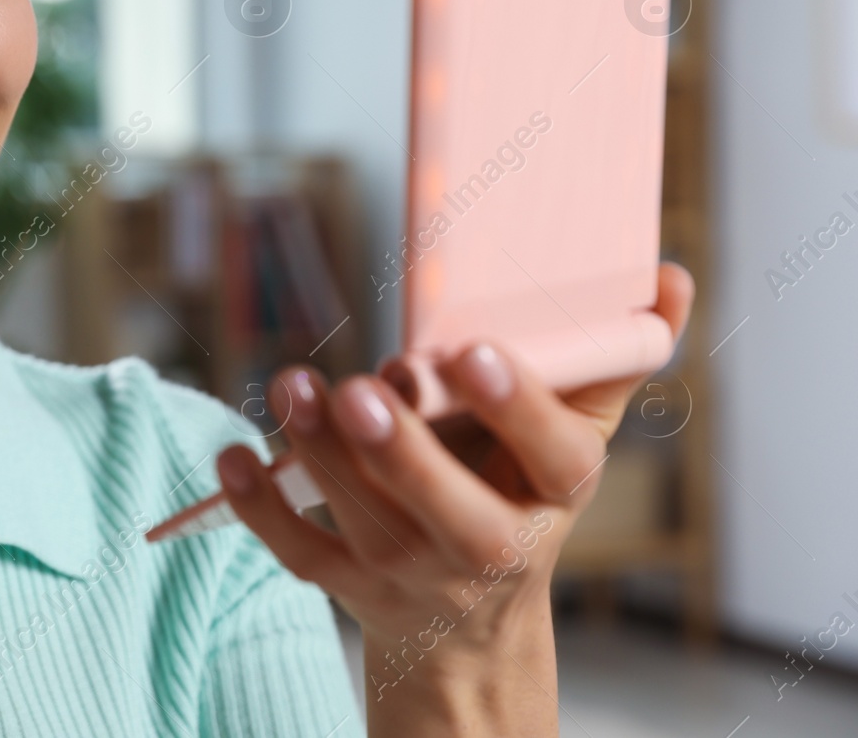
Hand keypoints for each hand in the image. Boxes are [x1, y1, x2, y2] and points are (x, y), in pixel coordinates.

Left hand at [218, 262, 693, 732]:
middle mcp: (488, 544)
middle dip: (404, 452)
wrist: (470, 624)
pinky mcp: (351, 587)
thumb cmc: (517, 494)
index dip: (518, 408)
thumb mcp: (571, 440)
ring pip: (365, 520)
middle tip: (362, 387)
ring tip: (290, 385)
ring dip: (319, 452)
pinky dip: (261, 507)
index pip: (557, 459)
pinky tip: (232, 455)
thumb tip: (669, 277)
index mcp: (553, 494)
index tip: (473, 351)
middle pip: (452, 511)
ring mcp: (414, 571)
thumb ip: (610, 361)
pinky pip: (300, 554)